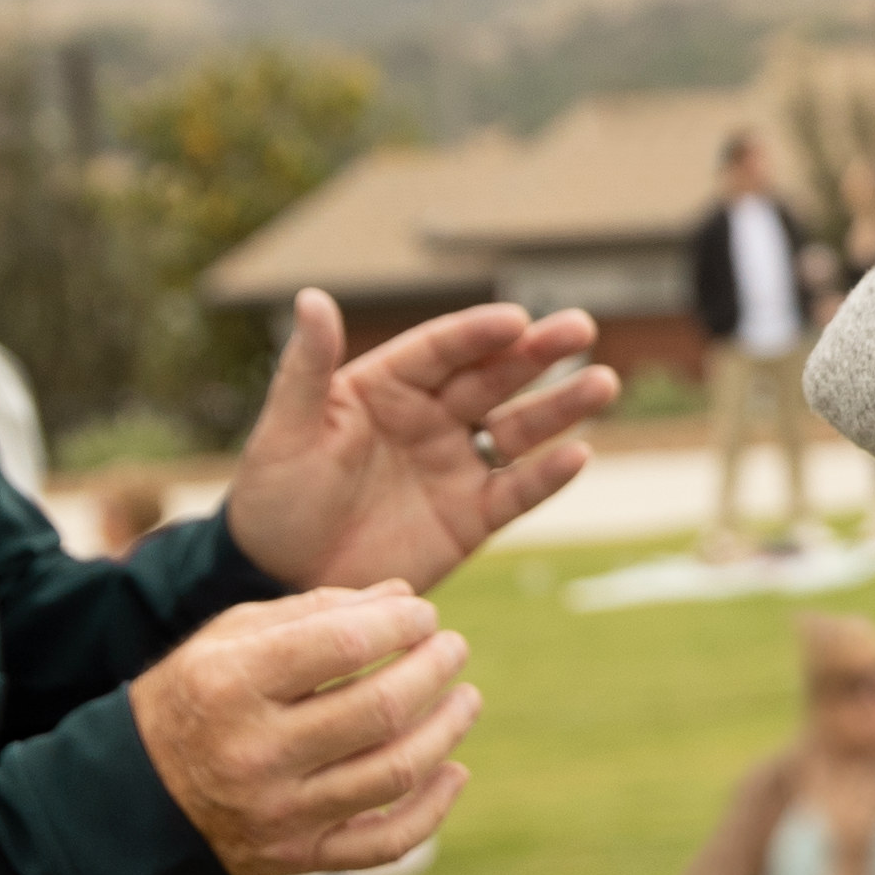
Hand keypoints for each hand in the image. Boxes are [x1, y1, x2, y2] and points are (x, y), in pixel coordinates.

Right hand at [130, 586, 481, 874]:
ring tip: (465, 698)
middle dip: (433, 669)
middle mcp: (256, 752)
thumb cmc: (197, 697)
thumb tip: (404, 596)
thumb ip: (316, 611)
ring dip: (447, 730)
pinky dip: (433, 809)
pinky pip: (386, 843)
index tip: (423, 615)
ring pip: (394, 772)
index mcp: (232, 684)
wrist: (135, 797)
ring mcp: (280, 814)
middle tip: (453, 648)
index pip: (344, 644)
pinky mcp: (299, 859)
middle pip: (380, 709)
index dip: (401, 623)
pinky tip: (452, 770)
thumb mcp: (231, 638)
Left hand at [221, 292, 620, 591]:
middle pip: (492, 378)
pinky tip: (580, 455)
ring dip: (560, 407)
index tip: (516, 319)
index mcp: (385, 387)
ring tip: (602, 383)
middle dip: (537, 353)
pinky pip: (516, 492)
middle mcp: (428, 419)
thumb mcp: (284, 430)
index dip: (478, 334)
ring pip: (518, 429)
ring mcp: (453, 467)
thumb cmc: (271, 498)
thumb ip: (306, 366)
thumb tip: (312, 296)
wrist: (279, 578)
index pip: (441, 350)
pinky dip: (548, 476)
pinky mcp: (469, 519)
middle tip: (580, 327)